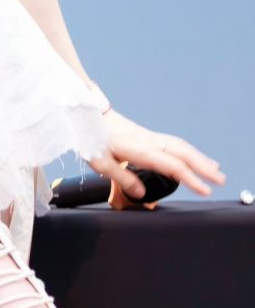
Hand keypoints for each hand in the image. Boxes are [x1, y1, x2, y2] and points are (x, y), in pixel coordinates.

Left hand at [84, 107, 226, 202]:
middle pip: (183, 152)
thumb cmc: (91, 137)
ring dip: (198, 157)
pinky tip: (191, 157)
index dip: (190, 179)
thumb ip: (121, 177)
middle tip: (220, 179)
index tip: (204, 190)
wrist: (86, 114)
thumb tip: (141, 193)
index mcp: (139, 148)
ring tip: (214, 169)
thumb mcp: (100, 161)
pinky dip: (187, 151)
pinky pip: (172, 143)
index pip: (171, 165)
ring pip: (180, 146)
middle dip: (203, 166)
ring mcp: (147, 136)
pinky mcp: (144, 136)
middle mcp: (147, 141)